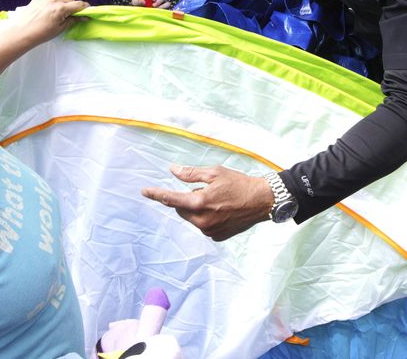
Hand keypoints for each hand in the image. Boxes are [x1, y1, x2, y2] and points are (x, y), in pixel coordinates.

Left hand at [7, 0, 89, 44]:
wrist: (22, 33)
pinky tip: (46, 13)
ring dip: (62, 5)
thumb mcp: (60, 29)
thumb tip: (82, 17)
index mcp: (61, 8)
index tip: (88, 10)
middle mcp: (53, 0)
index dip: (85, 7)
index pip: (78, 4)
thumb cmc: (42, 33)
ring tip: (56, 16)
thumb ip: (73, 20)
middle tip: (72, 15)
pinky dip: (51, 5)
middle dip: (73, 6)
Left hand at [141, 164, 273, 240]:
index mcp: (199, 203)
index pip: (171, 199)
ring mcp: (209, 231)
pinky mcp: (217, 237)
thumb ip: (191, 173)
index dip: (156, 194)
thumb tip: (173, 170)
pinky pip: (203, 225)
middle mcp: (202, 220)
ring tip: (216, 200)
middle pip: (181, 209)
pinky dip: (206, 217)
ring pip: (192, 218)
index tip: (144, 191)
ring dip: (196, 208)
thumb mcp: (214, 173)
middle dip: (187, 199)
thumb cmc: (238, 183)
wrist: (261, 201)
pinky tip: (221, 210)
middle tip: (205, 190)